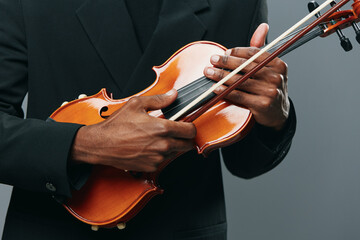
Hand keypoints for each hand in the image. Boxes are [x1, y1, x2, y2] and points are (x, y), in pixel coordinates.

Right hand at [71, 89, 195, 171]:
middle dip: (185, 139)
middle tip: (176, 133)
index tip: (187, 125)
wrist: (101, 144)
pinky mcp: (151, 167)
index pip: (190, 131)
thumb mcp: (136, 104)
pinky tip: (149, 147)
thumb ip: (159, 100)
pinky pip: (163, 161)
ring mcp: (157, 158)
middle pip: (188, 145)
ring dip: (172, 147)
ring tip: (157, 138)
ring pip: (175, 153)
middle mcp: (162, 145)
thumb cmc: (117, 125)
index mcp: (162, 128)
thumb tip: (173, 95)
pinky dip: (160, 155)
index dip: (191, 127)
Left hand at [204, 23, 289, 130]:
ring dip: (221, 76)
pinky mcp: (262, 104)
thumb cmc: (268, 87)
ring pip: (240, 81)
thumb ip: (261, 50)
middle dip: (226, 62)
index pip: (255, 53)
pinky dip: (225, 91)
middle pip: (246, 66)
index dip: (237, 52)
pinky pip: (238, 95)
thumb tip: (263, 26)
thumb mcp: (269, 68)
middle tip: (212, 59)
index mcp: (278, 64)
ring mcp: (270, 91)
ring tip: (209, 73)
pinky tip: (215, 88)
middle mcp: (276, 77)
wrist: (278, 114)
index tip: (225, 52)